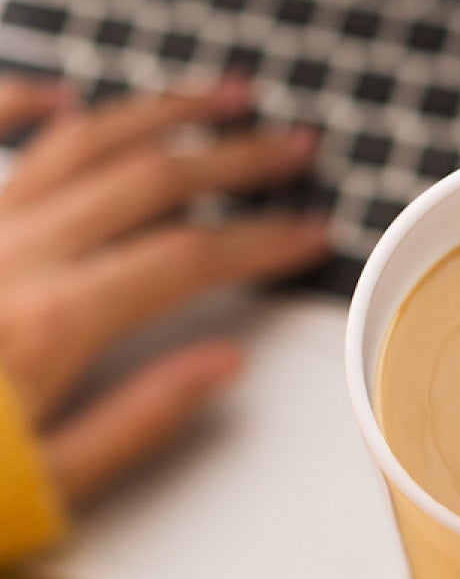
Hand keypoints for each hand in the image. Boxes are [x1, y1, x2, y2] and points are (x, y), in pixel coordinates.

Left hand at [0, 76, 328, 504]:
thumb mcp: (47, 481)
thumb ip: (140, 420)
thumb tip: (221, 367)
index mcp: (52, 322)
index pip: (191, 259)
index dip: (264, 241)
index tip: (311, 232)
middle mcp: (14, 254)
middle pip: (152, 181)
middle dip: (237, 158)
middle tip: (293, 144)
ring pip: (85, 143)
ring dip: (163, 114)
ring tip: (222, 97)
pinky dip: (24, 106)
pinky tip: (68, 97)